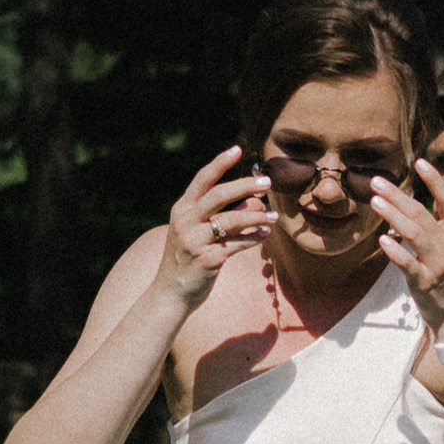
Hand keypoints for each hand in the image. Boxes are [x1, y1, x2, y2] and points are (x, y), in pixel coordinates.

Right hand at [159, 145, 272, 311]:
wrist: (170, 294)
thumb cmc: (189, 260)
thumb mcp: (198, 233)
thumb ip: (223, 215)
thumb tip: (254, 200)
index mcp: (182, 210)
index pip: (202, 180)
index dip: (220, 163)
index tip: (238, 149)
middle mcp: (185, 222)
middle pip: (218, 196)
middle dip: (245, 186)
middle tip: (267, 182)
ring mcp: (194, 241)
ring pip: (231, 221)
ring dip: (256, 216)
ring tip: (273, 216)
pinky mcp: (207, 260)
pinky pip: (236, 244)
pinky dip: (253, 238)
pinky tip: (264, 234)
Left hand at [370, 158, 443, 336]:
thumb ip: (439, 227)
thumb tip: (414, 205)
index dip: (434, 180)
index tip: (420, 161)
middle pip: (421, 213)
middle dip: (397, 195)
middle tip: (377, 181)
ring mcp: (438, 265)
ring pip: (413, 234)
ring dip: (392, 215)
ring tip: (374, 202)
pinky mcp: (425, 283)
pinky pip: (408, 264)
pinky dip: (395, 251)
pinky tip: (382, 240)